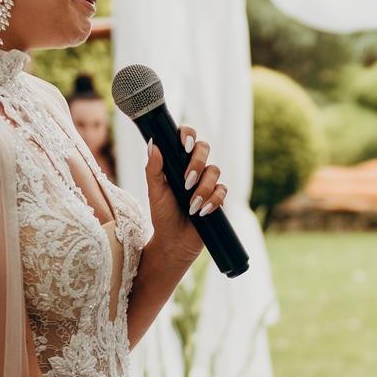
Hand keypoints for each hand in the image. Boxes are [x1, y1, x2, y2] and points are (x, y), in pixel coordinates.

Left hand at [143, 126, 226, 264]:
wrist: (174, 241)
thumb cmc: (162, 215)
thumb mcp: (154, 192)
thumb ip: (153, 169)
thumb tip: (153, 145)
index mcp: (177, 162)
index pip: (186, 137)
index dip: (188, 134)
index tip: (184, 145)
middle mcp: (193, 168)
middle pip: (204, 147)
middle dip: (197, 162)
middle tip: (186, 181)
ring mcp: (206, 181)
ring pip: (214, 170)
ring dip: (203, 188)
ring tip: (192, 205)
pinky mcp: (217, 196)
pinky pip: (222, 190)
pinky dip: (213, 200)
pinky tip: (202, 211)